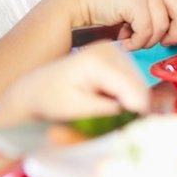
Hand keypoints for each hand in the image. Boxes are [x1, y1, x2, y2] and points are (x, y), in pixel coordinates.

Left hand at [0, 42, 148, 125]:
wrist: (36, 88)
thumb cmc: (51, 100)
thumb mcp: (77, 109)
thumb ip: (108, 109)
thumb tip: (137, 109)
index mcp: (99, 60)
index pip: (133, 89)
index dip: (135, 112)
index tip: (125, 128)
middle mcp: (109, 48)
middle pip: (139, 84)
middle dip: (132, 106)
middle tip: (113, 121)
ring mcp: (113, 50)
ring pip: (139, 83)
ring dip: (129, 101)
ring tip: (104, 108)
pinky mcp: (114, 56)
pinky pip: (131, 80)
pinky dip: (125, 95)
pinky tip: (106, 99)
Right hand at [65, 0, 176, 49]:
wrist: (76, 5)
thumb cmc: (105, 11)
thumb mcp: (138, 8)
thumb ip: (160, 12)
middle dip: (174, 34)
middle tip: (157, 41)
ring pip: (165, 27)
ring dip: (148, 40)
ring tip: (131, 36)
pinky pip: (149, 31)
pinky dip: (136, 41)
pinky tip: (124, 38)